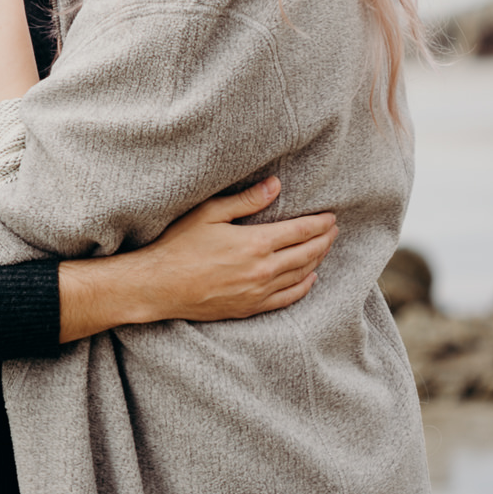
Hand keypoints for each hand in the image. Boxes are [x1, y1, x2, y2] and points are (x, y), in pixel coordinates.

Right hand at [57, 178, 337, 339]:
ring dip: (318, 261)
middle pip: (307, 254)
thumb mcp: (209, 213)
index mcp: (255, 243)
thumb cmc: (178, 245)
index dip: (319, 223)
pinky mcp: (249, 307)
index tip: (331, 216)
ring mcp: (258, 292)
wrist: (158, 286)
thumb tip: (276, 186)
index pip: (300, 231)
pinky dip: (303, 287)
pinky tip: (309, 279)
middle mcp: (263, 270)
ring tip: (325, 249)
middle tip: (334, 230)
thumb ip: (246, 201)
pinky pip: (287, 299)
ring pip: (301, 276)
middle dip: (324, 240)